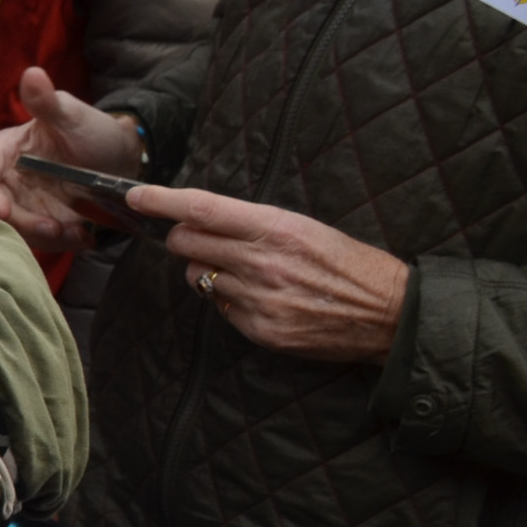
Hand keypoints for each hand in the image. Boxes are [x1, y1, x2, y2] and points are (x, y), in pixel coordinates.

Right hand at [0, 66, 145, 252]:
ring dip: (46, 237)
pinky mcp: (46, 221)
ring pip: (21, 229)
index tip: (1, 210)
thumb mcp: (72, 115)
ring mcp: (26, 204)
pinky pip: (46, 239)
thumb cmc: (92, 130)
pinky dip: (64, 242)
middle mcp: (9, 180)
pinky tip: (86, 235)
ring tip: (78, 232)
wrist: (122, 158)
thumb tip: (32, 73)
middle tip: (55, 228)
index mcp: (5, 151)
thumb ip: (46, 102)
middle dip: (23, 223)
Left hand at [131, 185, 410, 361]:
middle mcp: (262, 262)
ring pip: (197, 277)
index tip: (136, 196)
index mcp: (275, 228)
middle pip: (186, 243)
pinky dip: (228, 299)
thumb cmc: (347, 263)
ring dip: (206, 270)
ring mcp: (259, 299)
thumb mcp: (304, 227)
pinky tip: (260, 296)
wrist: (389, 313)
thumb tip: (199, 218)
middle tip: (197, 237)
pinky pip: (220, 308)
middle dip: (182, 237)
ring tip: (244, 270)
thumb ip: (250, 224)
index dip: (162, 201)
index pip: (202, 209)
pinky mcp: (260, 329)